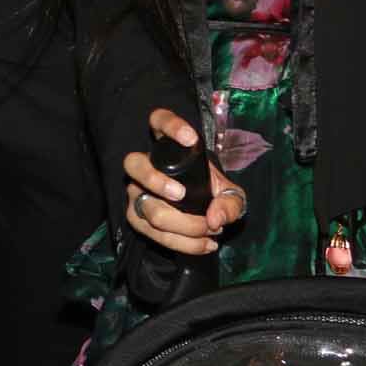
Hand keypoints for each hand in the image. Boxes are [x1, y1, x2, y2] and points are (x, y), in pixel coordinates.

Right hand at [121, 108, 245, 256]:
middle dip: (157, 182)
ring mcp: (136, 191)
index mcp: (166, 145)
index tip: (191, 139)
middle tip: (182, 195)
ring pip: (147, 207)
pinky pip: (153, 233)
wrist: (201, 213)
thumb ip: (230, 202)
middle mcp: (144, 164)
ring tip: (211, 229)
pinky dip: (182, 243)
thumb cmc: (211, 192)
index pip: (159, 121)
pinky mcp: (137, 216)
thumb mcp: (227, 192)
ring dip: (183, 225)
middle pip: (135, 165)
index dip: (171, 127)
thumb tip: (215, 219)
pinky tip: (204, 244)